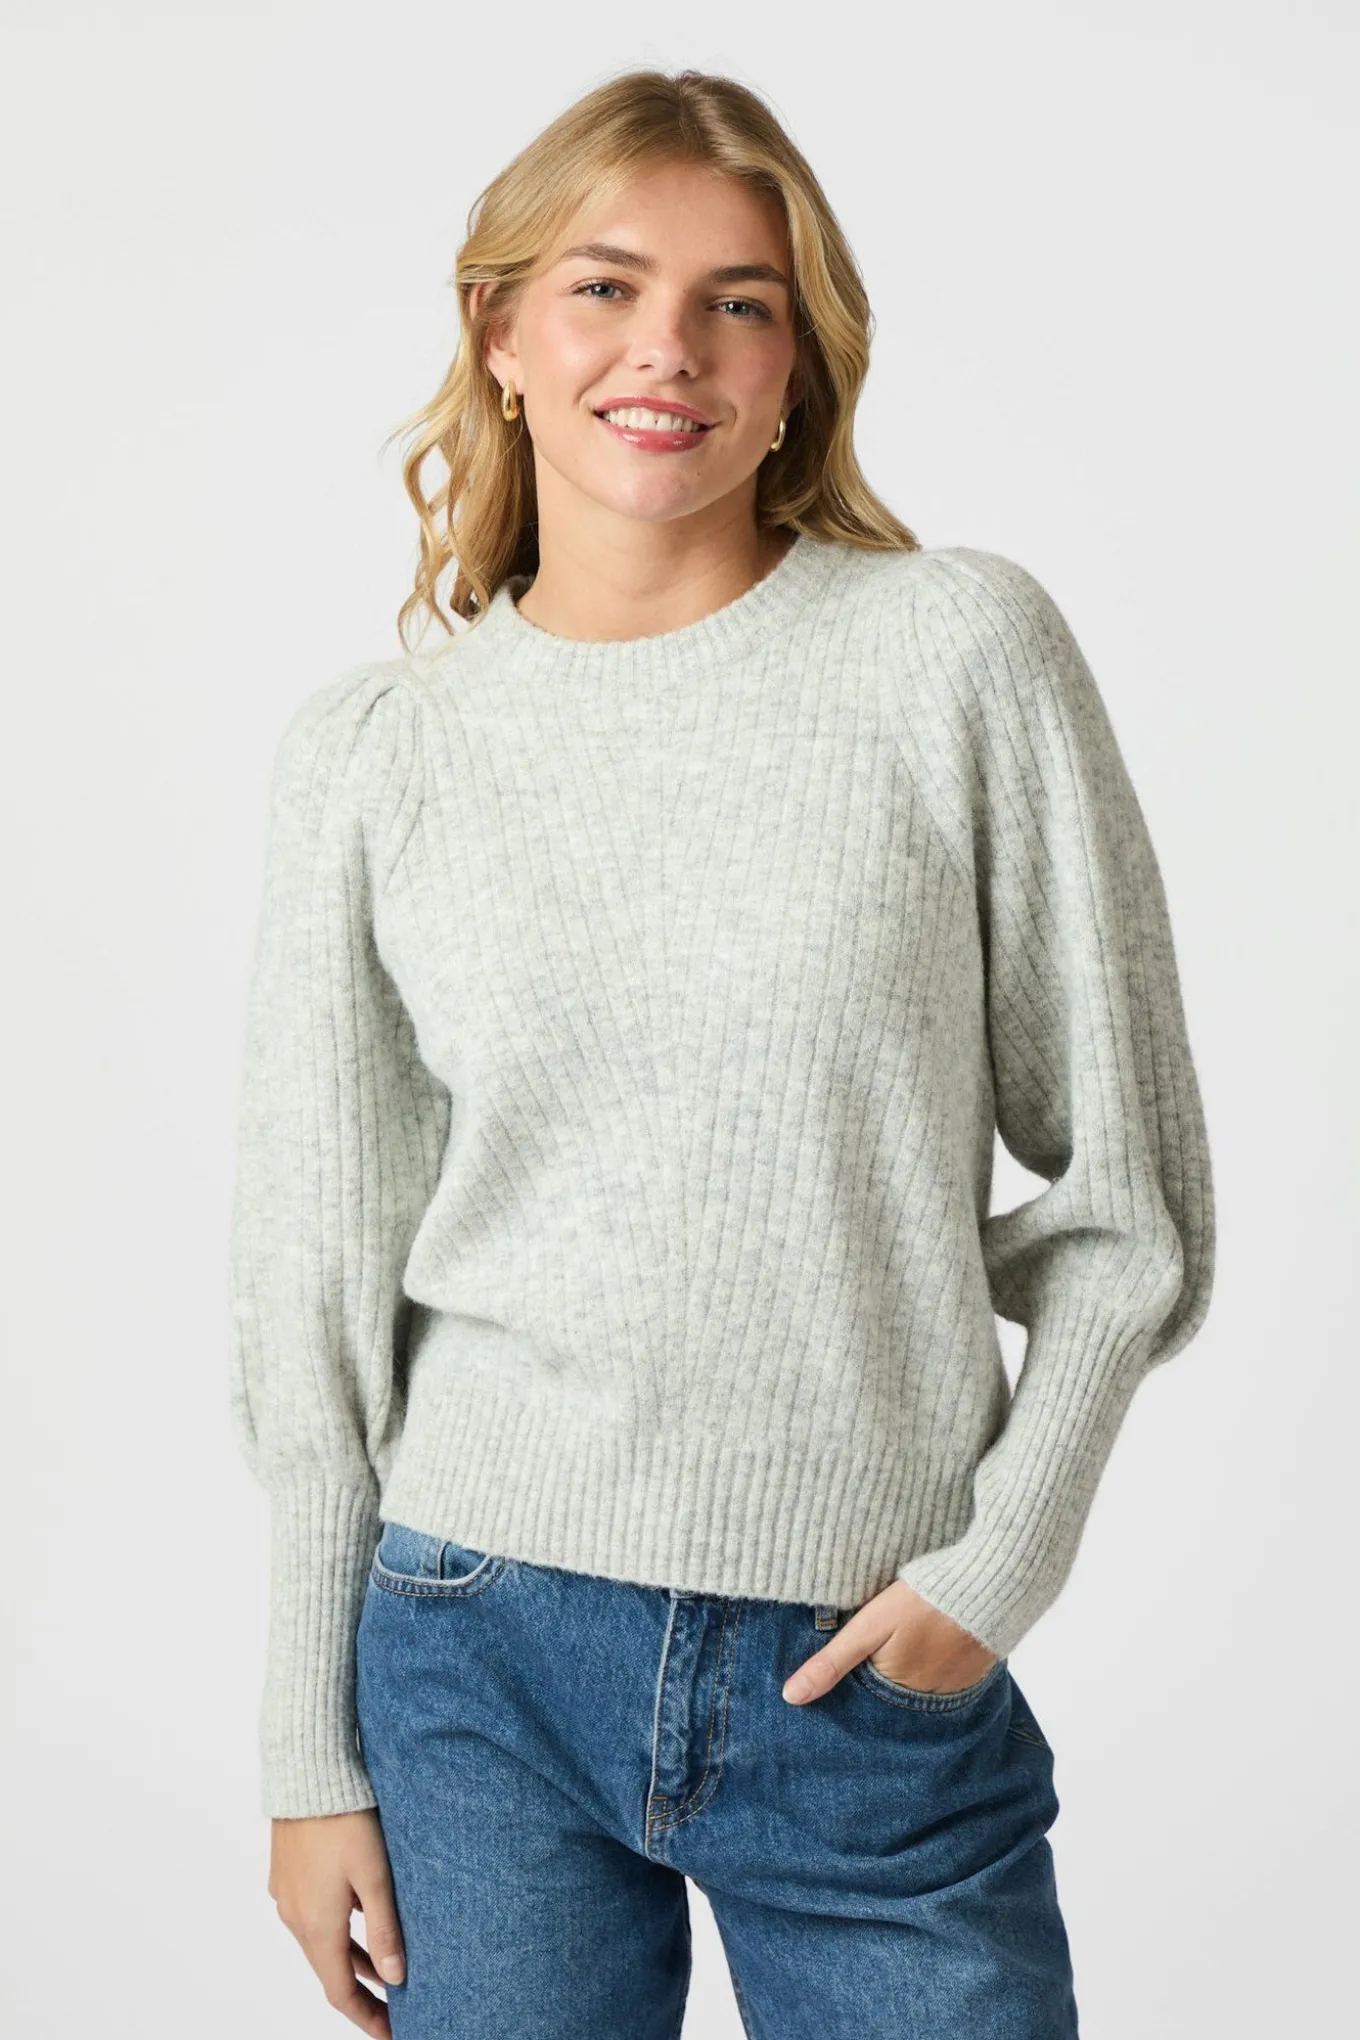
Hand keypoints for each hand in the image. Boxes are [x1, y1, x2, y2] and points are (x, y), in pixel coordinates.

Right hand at [268, 1807, 404, 2035]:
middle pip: (328, 1970)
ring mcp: (287, 1894)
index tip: (392, 2033)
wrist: (306, 1772)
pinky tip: (357, 1917)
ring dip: (350, 1959)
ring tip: (384, 1971)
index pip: (340, 1991)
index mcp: (316, 1925)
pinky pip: (311, 1915)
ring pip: (320, 1941)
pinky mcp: (286, 1873)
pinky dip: (336, 1930)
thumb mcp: (375, 1875)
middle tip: (394, 2005)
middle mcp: (295, 1916)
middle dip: (361, 1992)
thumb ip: (384, 1928)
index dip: (366, 2016)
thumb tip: (396, 1977)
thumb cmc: (345, 1819)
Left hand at [782, 1579, 997, 1702]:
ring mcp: (953, 1687)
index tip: (841, 1669)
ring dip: (907, 1671)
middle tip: (876, 1648)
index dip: (849, 1683)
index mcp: (895, 1688)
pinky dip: (932, 1665)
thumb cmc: (923, 1600)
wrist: (990, 1582)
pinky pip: (943, 1678)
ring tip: (903, 1643)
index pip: (862, 1698)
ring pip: (916, 1685)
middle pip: (890, 1693)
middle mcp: (926, 1699)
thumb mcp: (869, 1626)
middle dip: (878, 1678)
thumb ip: (832, 1662)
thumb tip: (791, 1698)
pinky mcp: (973, 1672)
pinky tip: (929, 1642)